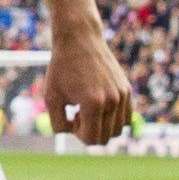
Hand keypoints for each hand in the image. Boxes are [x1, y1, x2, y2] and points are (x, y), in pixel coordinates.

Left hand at [43, 30, 134, 146]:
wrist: (80, 40)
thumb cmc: (62, 68)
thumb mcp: (51, 97)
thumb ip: (58, 124)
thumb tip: (73, 133)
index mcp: (93, 103)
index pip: (92, 139)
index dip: (78, 134)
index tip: (71, 116)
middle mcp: (112, 100)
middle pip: (106, 138)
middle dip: (90, 131)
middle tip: (78, 113)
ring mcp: (122, 95)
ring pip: (118, 130)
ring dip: (102, 126)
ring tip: (89, 109)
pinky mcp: (127, 90)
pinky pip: (126, 118)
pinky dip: (113, 119)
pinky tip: (99, 104)